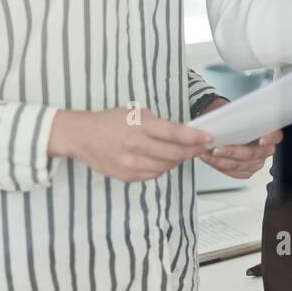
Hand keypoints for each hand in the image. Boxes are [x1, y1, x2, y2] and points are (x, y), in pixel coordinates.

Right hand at [49, 107, 215, 182]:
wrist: (82, 136)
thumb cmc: (110, 122)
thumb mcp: (136, 113)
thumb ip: (160, 124)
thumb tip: (185, 133)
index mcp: (140, 125)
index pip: (176, 133)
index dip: (196, 137)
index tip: (209, 137)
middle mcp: (136, 146)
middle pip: (175, 154)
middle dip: (193, 151)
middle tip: (202, 147)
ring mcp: (131, 163)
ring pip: (167, 167)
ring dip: (179, 160)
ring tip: (183, 152)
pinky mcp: (127, 176)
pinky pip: (154, 175)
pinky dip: (163, 168)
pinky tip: (163, 159)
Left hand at [194, 96, 281, 179]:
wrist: (225, 125)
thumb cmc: (233, 118)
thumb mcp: (236, 112)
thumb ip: (239, 118)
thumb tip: (231, 122)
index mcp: (269, 132)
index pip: (275, 136)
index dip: (270, 139)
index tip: (261, 140)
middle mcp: (265, 149)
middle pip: (253, 154)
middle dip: (232, 152)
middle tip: (217, 148)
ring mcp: (257, 161)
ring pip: (241, 165)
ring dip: (222, 160)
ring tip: (208, 153)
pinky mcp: (247, 170)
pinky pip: (234, 172)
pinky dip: (220, 165)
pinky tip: (210, 159)